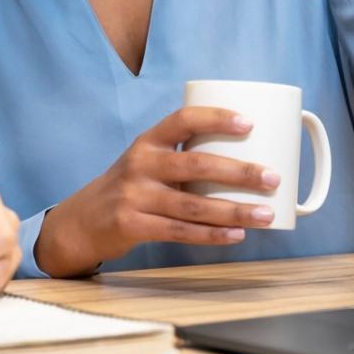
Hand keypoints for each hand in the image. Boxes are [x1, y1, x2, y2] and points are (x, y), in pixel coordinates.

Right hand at [34, 107, 279, 277]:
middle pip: (196, 164)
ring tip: (266, 214)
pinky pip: (180, 231)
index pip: (183, 120)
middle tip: (272, 178)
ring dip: (234, 210)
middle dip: (239, 172)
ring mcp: (135, 197)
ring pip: (194, 204)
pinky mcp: (133, 226)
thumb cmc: (129, 189)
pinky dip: (212, 235)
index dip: (216, 118)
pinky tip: (236, 235)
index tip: (248, 123)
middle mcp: (140, 165)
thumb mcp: (146, 163)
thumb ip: (181, 159)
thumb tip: (243, 159)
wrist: (81, 222)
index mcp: (147, 142)